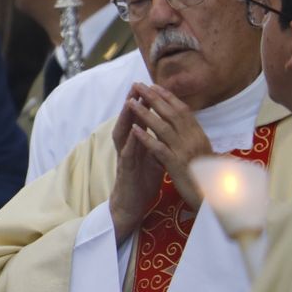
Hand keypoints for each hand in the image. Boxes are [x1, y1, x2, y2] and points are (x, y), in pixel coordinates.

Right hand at [109, 95, 165, 243]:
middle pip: (129, 122)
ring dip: (127, 118)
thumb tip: (167, 131)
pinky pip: (127, 155)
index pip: (140, 120)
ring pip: (124, 134)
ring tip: (131, 103)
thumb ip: (156, 144)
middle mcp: (128, 148)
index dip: (145, 104)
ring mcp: (125, 159)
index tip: (151, 87)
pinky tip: (135, 132)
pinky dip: (131, 143)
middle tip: (136, 86)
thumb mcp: (152, 159)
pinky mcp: (126, 171)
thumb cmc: (142, 182)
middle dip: (132, 104)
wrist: (131, 206)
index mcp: (137, 144)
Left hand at [122, 83, 211, 209]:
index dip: (168, 97)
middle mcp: (194, 139)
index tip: (154, 85)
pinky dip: (146, 138)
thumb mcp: (201, 151)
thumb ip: (191, 136)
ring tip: (131, 102)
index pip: (183, 110)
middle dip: (154, 98)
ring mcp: (185, 152)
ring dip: (145, 113)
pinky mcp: (177, 165)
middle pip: (172, 113)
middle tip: (138, 85)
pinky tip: (134, 130)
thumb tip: (182, 122)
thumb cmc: (208, 176)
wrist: (216, 198)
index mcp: (199, 135)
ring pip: (163, 127)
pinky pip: (159, 148)